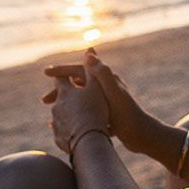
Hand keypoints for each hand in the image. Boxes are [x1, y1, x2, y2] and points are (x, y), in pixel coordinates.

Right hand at [42, 48, 159, 153]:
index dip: (62, 69)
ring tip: (51, 116)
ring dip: (65, 104)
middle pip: (78, 84)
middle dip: (60, 89)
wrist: (143, 136)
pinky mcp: (107, 115)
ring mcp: (106, 102)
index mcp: (107, 79)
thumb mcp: (113, 93)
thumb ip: (102, 74)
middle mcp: (107, 87)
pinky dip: (73, 118)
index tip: (45, 72)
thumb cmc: (128, 115)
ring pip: (80, 100)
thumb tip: (89, 52)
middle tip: (44, 101)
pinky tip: (63, 128)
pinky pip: (85, 113)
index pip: (80, 69)